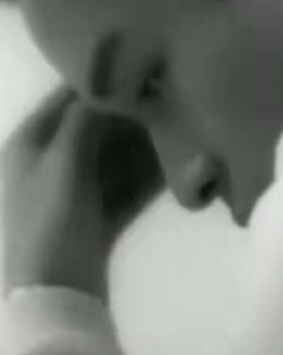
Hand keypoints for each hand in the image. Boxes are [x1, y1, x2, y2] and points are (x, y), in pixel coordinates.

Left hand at [2, 86, 163, 301]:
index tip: (143, 63)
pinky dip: (151, 170)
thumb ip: (86, 117)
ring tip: (180, 123)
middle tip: (170, 95)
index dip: (104, 79)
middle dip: (133, 112)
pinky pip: (129, 179)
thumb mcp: (65, 159)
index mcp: (31, 140)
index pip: (69, 94)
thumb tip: (114, 80)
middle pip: (99, 123)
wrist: (56, 291)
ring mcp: (79, 185)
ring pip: (118, 151)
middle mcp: (53, 157)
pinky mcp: (100, 209)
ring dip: (146, 140)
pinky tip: (178, 159)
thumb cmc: (51, 217)